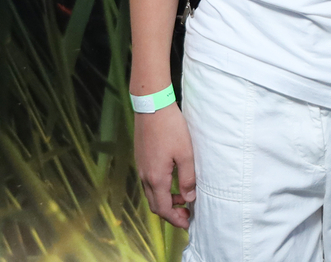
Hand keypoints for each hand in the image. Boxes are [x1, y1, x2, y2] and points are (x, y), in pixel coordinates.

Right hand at [134, 103, 197, 228]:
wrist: (151, 106)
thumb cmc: (170, 128)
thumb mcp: (186, 153)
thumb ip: (187, 178)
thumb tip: (189, 198)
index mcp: (156, 178)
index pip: (163, 209)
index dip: (175, 219)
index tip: (187, 223)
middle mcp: (145, 176)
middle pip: (155, 205)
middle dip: (170, 214)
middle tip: (187, 214)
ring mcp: (141, 167)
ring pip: (151, 194)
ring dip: (166, 201)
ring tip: (183, 197)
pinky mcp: (141, 159)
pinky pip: (149, 182)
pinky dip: (160, 189)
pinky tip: (173, 181)